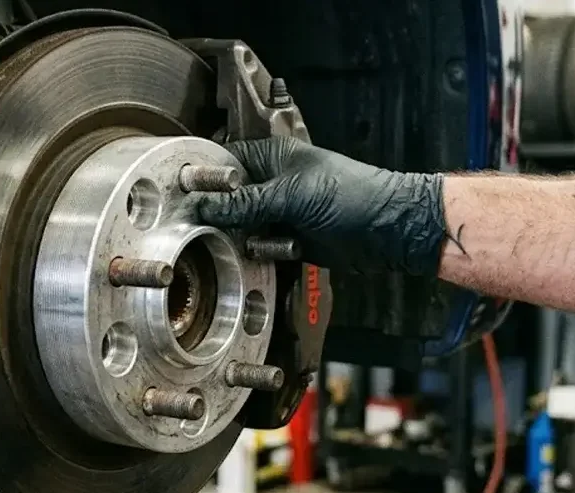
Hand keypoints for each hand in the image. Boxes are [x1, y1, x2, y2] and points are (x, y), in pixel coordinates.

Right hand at [196, 137, 446, 275]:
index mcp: (271, 157)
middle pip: (227, 199)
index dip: (203, 178)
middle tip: (215, 226)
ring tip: (269, 237)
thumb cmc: (351, 195)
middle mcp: (271, 184)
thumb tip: (204, 205)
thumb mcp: (291, 195)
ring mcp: (280, 213)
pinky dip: (268, 252)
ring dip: (248, 238)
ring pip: (241, 228)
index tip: (183, 195)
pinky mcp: (288, 240)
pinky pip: (261, 249)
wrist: (390, 230)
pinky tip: (288, 249)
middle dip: (222, 215)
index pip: (223, 162)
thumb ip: (244, 202)